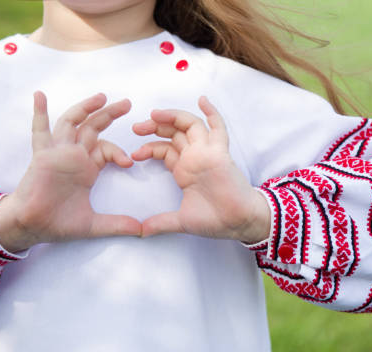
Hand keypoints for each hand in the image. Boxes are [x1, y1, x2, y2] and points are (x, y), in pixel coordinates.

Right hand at [0, 92, 141, 251]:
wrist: (33, 227)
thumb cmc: (59, 223)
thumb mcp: (94, 224)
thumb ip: (117, 224)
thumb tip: (141, 231)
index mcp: (87, 167)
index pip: (106, 148)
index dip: (119, 151)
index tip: (130, 163)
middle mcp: (73, 155)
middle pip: (93, 127)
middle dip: (109, 114)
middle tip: (127, 103)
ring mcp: (57, 153)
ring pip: (72, 122)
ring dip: (85, 108)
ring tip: (101, 96)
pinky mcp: (42, 155)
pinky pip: (39, 131)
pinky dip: (39, 113)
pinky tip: (40, 95)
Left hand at [131, 96, 269, 243]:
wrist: (238, 223)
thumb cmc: (215, 220)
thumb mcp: (181, 221)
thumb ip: (160, 223)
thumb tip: (140, 232)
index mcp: (185, 169)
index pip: (164, 149)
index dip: (148, 148)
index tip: (133, 155)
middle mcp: (195, 157)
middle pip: (174, 132)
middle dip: (155, 126)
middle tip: (137, 127)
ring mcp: (208, 152)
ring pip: (190, 125)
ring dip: (173, 117)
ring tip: (155, 114)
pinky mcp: (221, 153)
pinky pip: (218, 128)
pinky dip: (212, 113)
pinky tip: (203, 100)